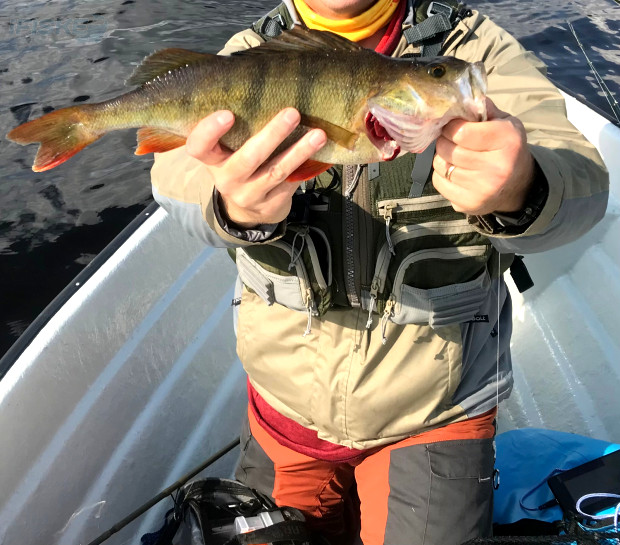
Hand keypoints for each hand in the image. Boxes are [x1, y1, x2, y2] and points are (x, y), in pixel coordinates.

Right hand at [185, 108, 325, 228]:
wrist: (248, 211)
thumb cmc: (239, 166)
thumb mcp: (228, 152)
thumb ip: (237, 130)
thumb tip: (265, 86)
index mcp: (212, 161)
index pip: (199, 147)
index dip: (209, 131)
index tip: (228, 114)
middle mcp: (227, 180)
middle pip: (248, 158)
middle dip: (272, 135)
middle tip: (292, 113)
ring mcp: (249, 195)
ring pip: (276, 172)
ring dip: (298, 151)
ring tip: (318, 134)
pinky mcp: (271, 205)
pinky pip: (290, 184)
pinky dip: (305, 166)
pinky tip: (319, 152)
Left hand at [432, 98, 535, 215]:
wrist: (517, 185)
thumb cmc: (506, 148)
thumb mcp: (504, 122)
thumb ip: (483, 109)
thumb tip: (460, 97)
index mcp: (507, 141)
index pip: (461, 131)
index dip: (451, 126)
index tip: (452, 126)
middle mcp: (496, 168)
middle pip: (448, 149)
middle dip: (444, 141)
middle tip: (451, 140)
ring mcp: (482, 190)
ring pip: (441, 166)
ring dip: (442, 158)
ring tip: (455, 156)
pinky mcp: (469, 204)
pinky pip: (439, 183)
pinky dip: (441, 175)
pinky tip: (455, 172)